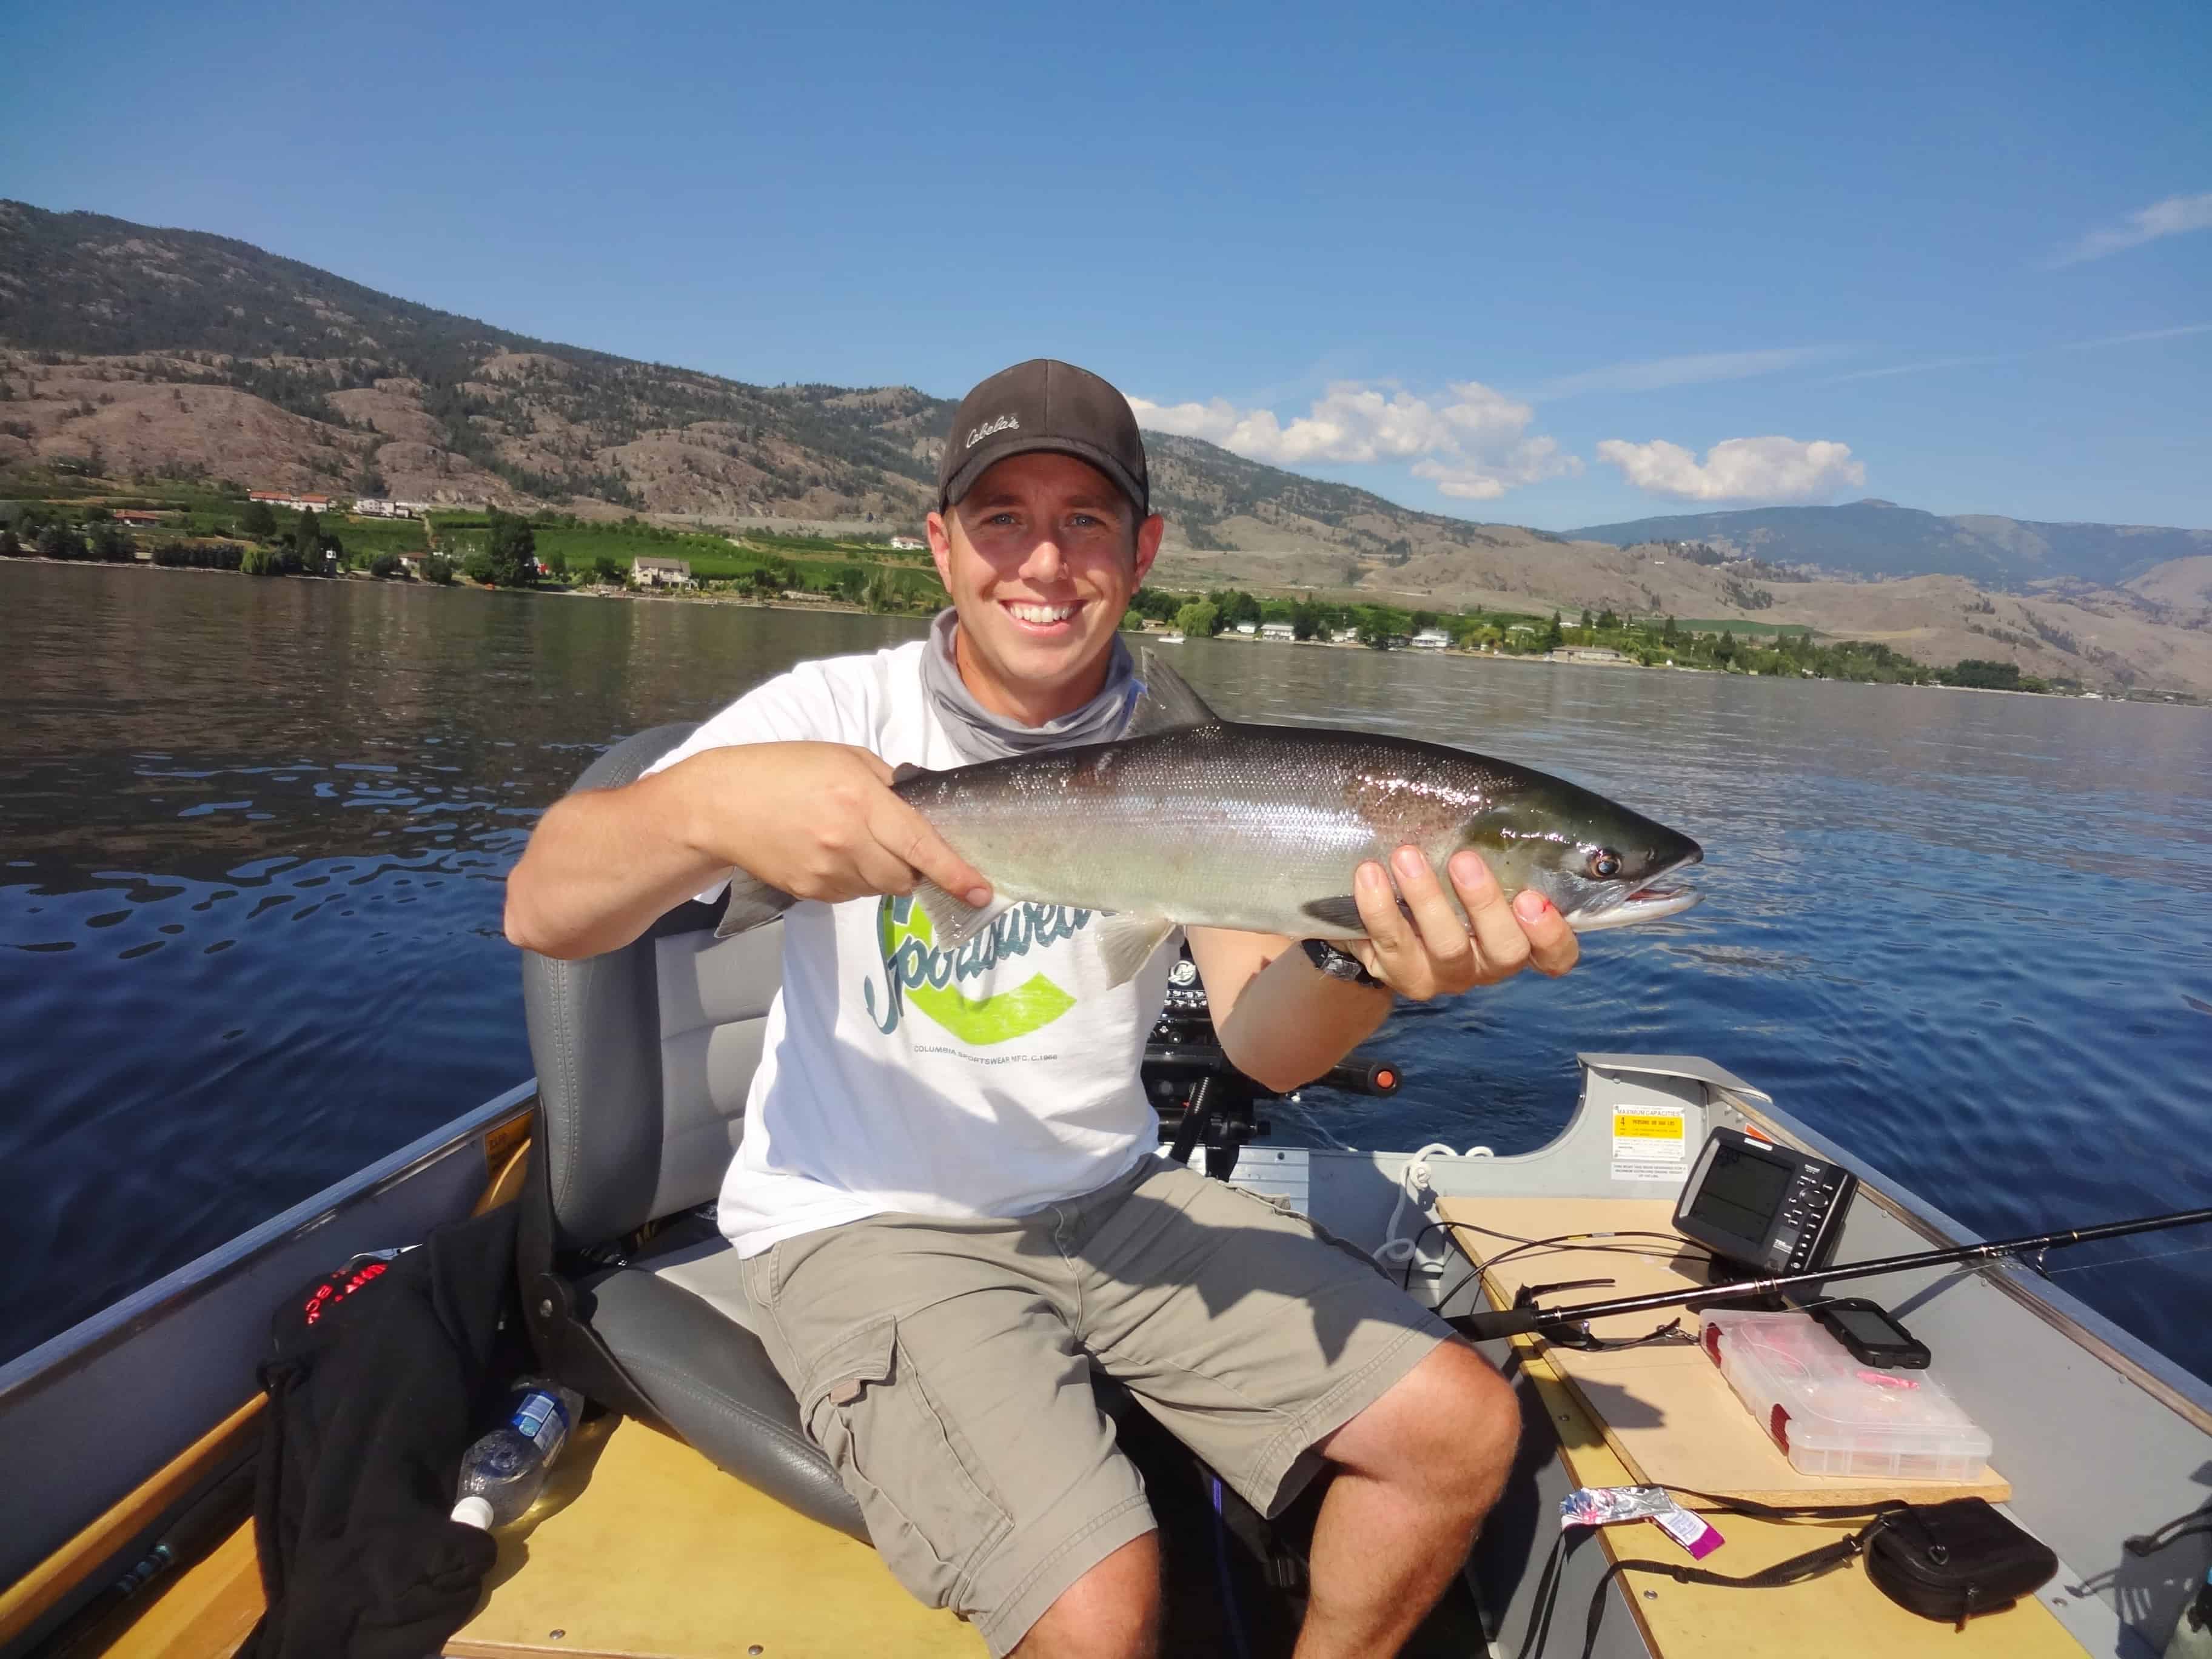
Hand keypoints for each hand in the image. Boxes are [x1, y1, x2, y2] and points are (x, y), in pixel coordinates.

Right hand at [678, 742, 990, 908]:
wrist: (721, 804)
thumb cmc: (786, 769)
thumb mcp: (844, 758)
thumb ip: (888, 785)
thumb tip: (920, 812)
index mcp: (862, 801)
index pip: (920, 846)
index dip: (955, 873)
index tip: (982, 891)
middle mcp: (848, 841)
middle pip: (905, 877)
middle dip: (913, 867)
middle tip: (895, 843)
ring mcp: (827, 871)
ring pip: (880, 888)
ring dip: (882, 872)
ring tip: (851, 841)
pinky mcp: (810, 891)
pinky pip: (852, 894)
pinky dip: (854, 879)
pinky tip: (829, 852)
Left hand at [1343, 846, 1577, 999]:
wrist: (1385, 923)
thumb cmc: (1445, 881)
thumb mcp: (1473, 867)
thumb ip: (1491, 850)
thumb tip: (1489, 799)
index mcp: (1519, 939)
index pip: (1555, 955)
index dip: (1551, 935)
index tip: (1532, 898)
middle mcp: (1487, 964)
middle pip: (1503, 950)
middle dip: (1485, 904)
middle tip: (1464, 860)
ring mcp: (1444, 975)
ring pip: (1446, 947)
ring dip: (1427, 899)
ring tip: (1406, 856)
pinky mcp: (1400, 974)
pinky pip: (1390, 946)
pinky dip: (1379, 908)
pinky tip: (1369, 874)